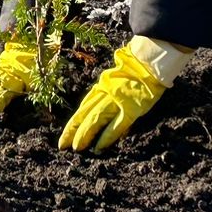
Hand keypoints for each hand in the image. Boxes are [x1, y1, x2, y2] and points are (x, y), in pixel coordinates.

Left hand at [59, 41, 173, 153]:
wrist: (148, 62)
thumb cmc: (134, 71)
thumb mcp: (114, 79)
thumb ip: (105, 91)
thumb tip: (95, 106)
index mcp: (101, 87)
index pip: (83, 108)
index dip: (73, 124)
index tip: (65, 137)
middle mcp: (105, 94)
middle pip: (85, 114)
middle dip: (73, 131)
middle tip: (63, 146)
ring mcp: (117, 101)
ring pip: (96, 120)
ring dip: (85, 135)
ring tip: (77, 148)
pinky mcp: (131, 109)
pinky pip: (116, 126)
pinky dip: (106, 137)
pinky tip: (98, 148)